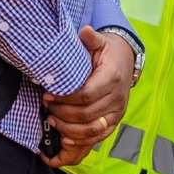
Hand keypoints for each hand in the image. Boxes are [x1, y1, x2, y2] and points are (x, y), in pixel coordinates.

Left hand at [41, 28, 133, 147]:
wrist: (127, 62)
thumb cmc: (109, 52)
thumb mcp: (101, 41)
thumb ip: (91, 38)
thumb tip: (85, 31)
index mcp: (112, 79)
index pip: (86, 95)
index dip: (65, 99)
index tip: (48, 95)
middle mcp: (117, 98)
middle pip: (86, 115)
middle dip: (63, 113)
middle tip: (47, 107)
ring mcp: (117, 112)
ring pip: (92, 130)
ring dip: (69, 129)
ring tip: (52, 121)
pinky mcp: (114, 121)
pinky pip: (98, 137)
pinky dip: (82, 142)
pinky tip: (66, 140)